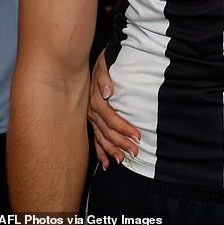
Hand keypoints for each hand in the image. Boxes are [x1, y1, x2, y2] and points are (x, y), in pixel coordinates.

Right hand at [87, 51, 140, 168]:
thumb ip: (105, 78)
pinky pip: (94, 138)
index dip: (124, 128)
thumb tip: (108, 91)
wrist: (86, 62)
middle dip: (121, 143)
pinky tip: (106, 162)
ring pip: (101, 138)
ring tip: (122, 159)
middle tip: (135, 151)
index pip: (112, 118)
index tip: (137, 136)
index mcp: (96, 101)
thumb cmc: (102, 63)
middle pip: (107, 132)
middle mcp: (91, 112)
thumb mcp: (104, 65)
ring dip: (112, 150)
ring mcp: (90, 118)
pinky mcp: (90, 120)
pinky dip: (100, 151)